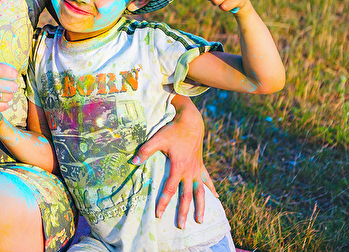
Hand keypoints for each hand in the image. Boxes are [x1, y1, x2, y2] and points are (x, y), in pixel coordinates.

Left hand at [133, 100, 216, 227]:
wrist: (191, 122)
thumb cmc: (173, 130)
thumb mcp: (157, 139)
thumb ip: (145, 151)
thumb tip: (132, 162)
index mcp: (178, 168)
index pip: (169, 189)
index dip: (163, 202)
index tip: (158, 214)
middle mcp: (189, 172)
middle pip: (187, 196)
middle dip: (183, 212)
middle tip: (181, 226)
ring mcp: (197, 169)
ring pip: (200, 192)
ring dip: (201, 206)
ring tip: (200, 220)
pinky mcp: (201, 165)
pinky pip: (207, 180)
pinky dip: (212, 189)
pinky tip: (216, 198)